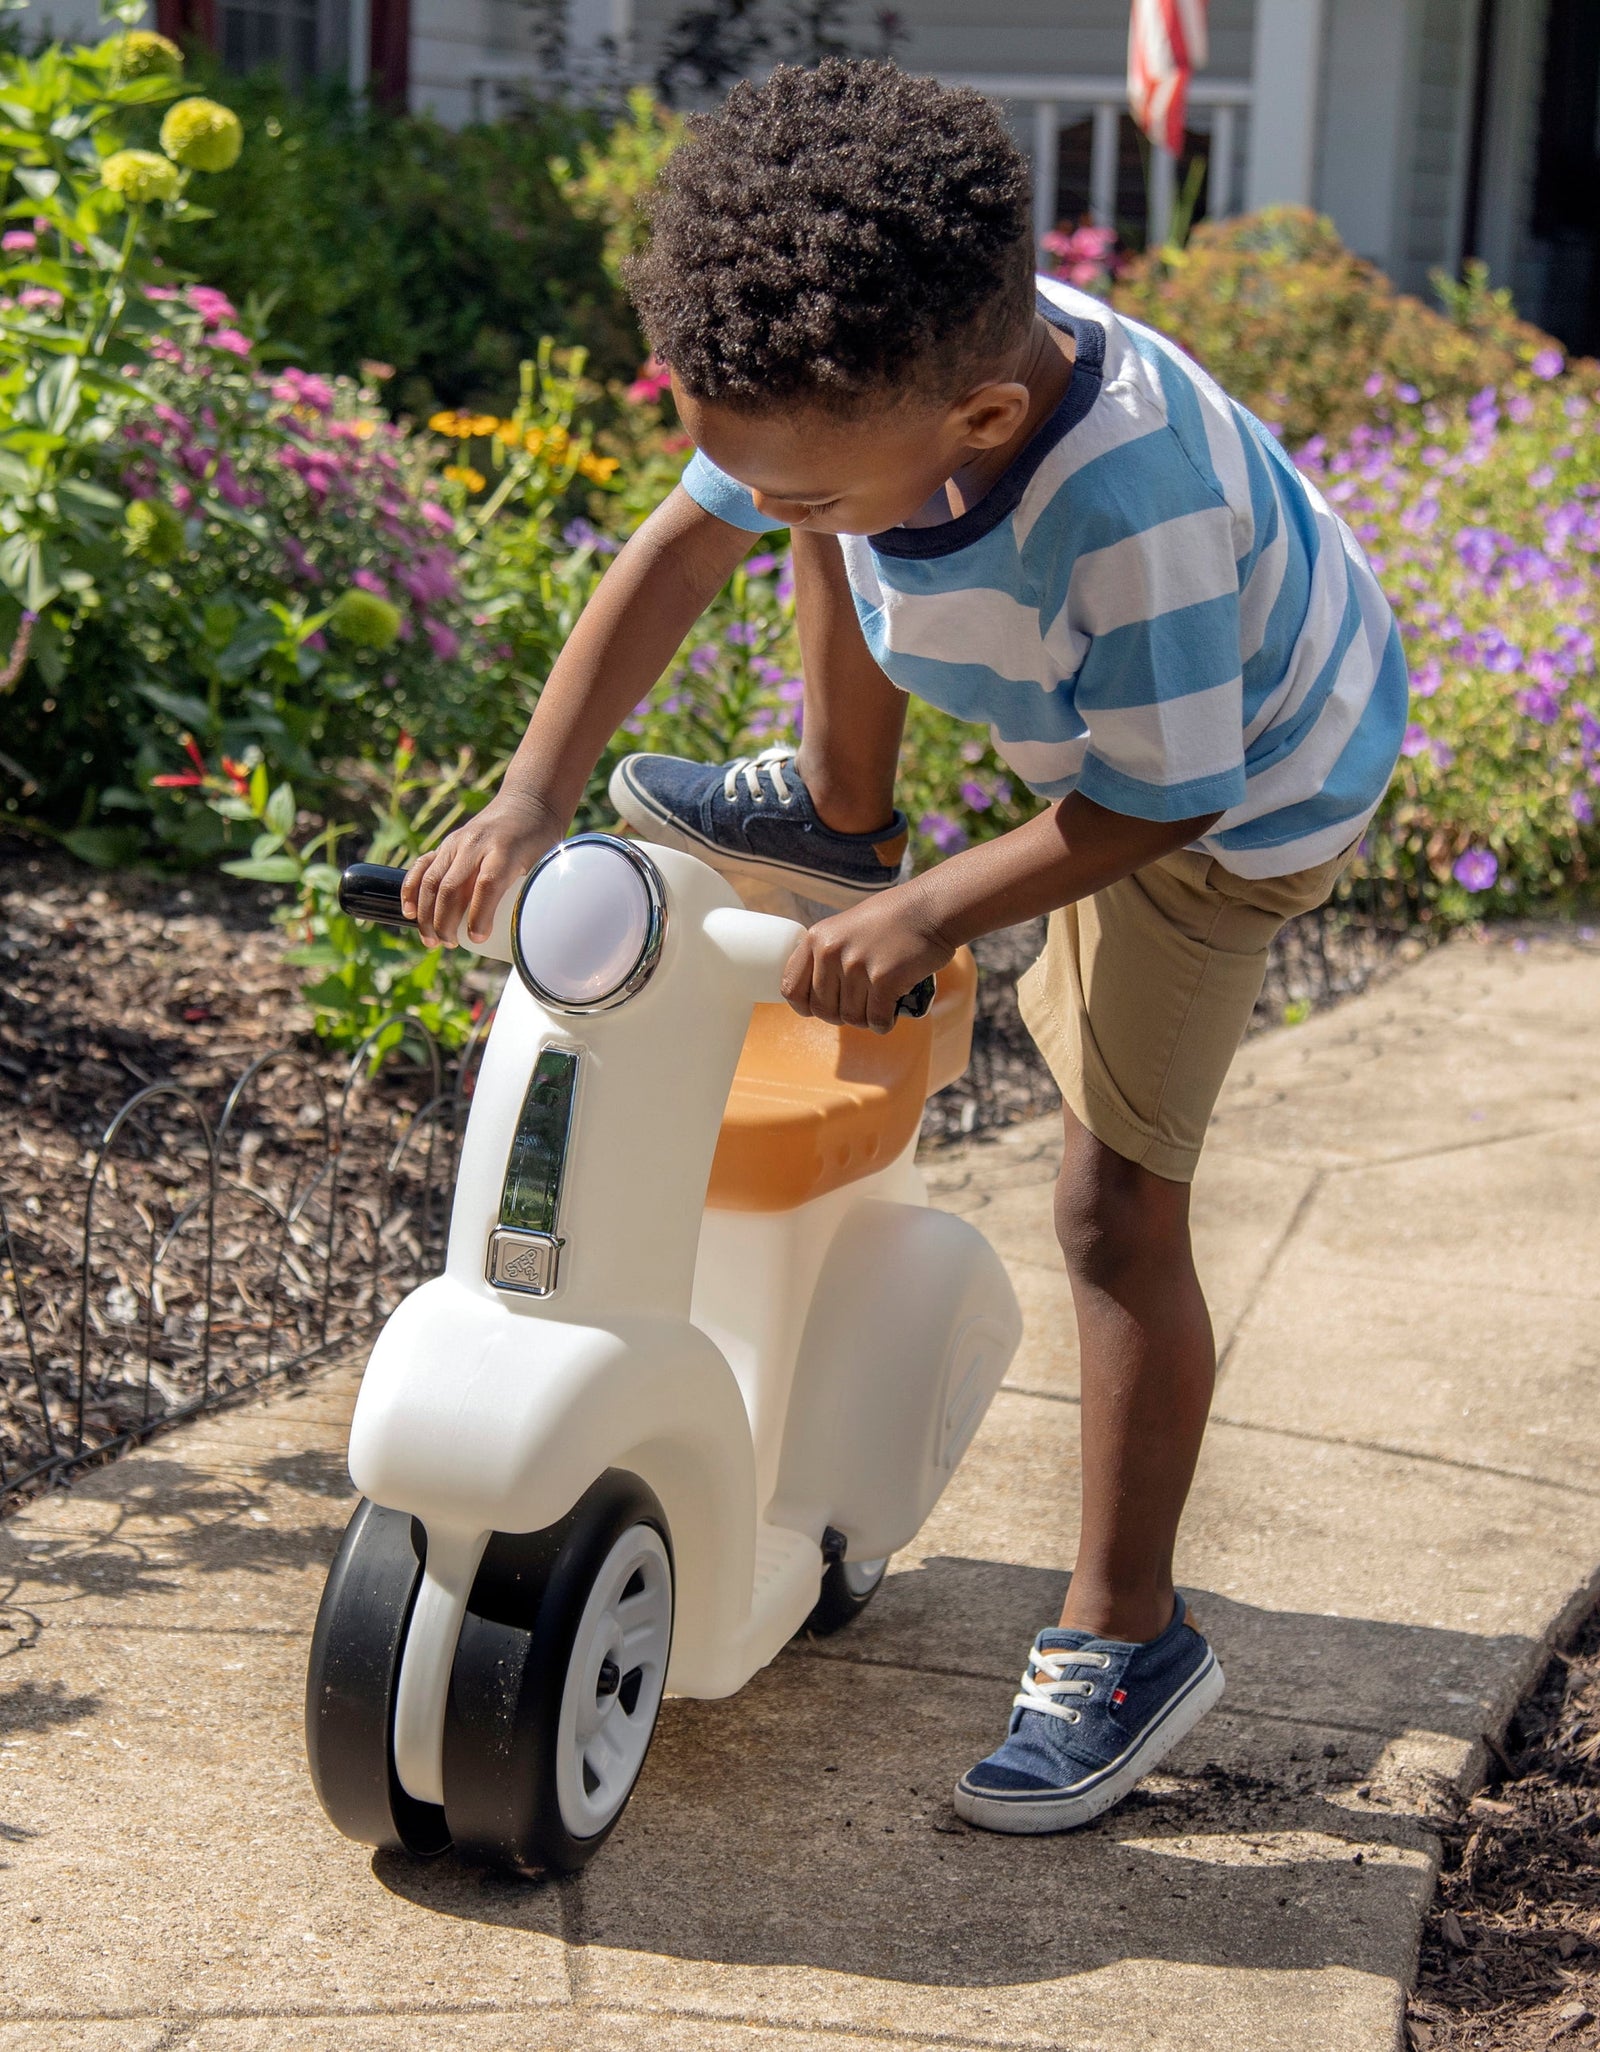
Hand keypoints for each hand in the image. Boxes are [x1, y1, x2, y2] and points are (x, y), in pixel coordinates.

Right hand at [403, 791, 562, 946]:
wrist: (528, 803)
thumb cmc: (542, 841)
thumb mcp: (546, 865)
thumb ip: (535, 893)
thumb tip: (530, 935)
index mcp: (505, 851)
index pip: (487, 885)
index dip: (479, 915)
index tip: (477, 939)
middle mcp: (476, 845)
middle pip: (452, 887)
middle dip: (445, 922)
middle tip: (449, 944)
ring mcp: (457, 843)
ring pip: (431, 881)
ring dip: (427, 914)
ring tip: (431, 940)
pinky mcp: (446, 844)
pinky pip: (422, 867)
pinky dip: (411, 890)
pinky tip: (409, 912)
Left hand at [780, 887, 953, 1033]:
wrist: (929, 909)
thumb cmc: (889, 920)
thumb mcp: (843, 928)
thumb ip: (825, 956)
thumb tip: (814, 996)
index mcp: (816, 939)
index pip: (791, 989)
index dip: (805, 1007)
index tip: (819, 1008)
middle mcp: (831, 953)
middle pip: (823, 1010)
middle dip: (841, 1015)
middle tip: (860, 1006)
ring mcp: (857, 967)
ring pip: (851, 1018)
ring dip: (866, 1018)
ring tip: (879, 1003)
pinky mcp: (884, 980)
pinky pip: (877, 1020)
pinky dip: (885, 1023)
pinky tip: (892, 1012)